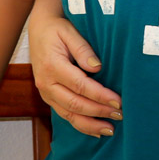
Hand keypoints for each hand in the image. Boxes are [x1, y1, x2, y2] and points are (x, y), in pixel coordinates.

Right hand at [28, 11, 122, 136]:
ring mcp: (46, 93)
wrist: (38, 29)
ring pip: (69, 115)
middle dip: (99, 112)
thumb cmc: (56, 29)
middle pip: (75, 104)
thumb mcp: (69, 31)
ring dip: (90, 124)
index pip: (80, 85)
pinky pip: (64, 115)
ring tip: (110, 129)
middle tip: (120, 115)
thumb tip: (97, 67)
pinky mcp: (49, 97)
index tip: (118, 101)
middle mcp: (46, 84)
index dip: (100, 95)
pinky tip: (95, 131)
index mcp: (52, 66)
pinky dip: (80, 124)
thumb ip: (83, 49)